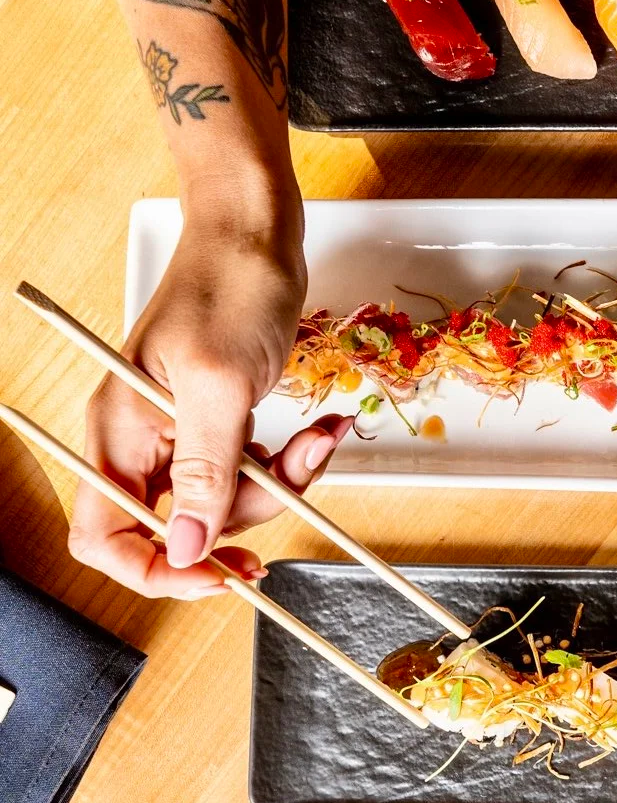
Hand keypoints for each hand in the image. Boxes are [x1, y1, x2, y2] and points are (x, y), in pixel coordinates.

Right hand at [70, 216, 335, 597]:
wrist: (257, 229)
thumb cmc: (231, 284)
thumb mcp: (223, 383)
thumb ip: (206, 469)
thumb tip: (188, 548)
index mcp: (119, 433)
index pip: (107, 536)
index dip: (158, 570)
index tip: (221, 574)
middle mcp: (144, 439)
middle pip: (185, 526)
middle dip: (248, 515)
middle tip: (295, 479)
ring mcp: (185, 429)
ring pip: (230, 500)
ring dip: (284, 481)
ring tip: (320, 439)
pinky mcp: (225, 417)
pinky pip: (255, 466)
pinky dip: (293, 458)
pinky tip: (323, 429)